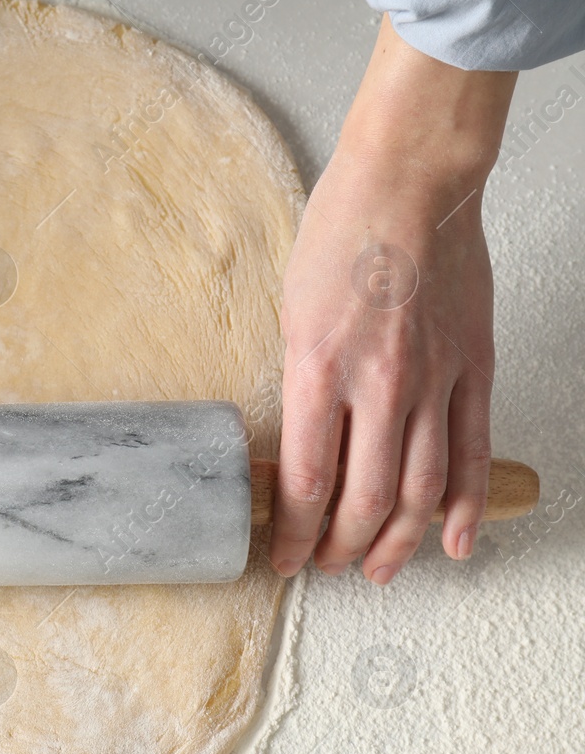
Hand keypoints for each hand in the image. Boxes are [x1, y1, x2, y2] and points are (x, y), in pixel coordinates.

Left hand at [270, 17, 515, 583]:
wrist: (410, 184)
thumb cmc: (340, 234)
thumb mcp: (291, 314)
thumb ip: (303, 384)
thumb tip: (303, 442)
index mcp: (318, 370)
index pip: (306, 481)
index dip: (294, 533)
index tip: (281, 555)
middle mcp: (379, 385)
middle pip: (362, 498)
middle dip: (340, 547)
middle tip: (325, 567)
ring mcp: (433, 380)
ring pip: (418, 490)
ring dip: (396, 541)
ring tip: (376, 569)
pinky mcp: (472, 369)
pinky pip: (470, 452)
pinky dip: (464, 505)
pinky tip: (453, 543)